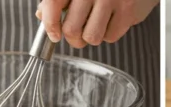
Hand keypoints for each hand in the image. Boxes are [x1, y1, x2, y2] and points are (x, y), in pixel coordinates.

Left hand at [37, 0, 157, 48]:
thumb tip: (42, 16)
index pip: (53, 3)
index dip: (50, 23)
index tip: (53, 35)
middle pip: (72, 28)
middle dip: (73, 39)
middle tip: (77, 36)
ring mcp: (111, 0)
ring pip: (91, 37)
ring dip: (91, 38)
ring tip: (95, 27)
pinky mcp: (127, 12)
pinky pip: (110, 37)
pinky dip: (108, 34)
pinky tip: (111, 21)